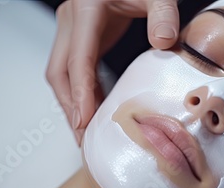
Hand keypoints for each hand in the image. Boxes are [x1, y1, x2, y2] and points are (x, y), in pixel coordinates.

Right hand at [46, 0, 179, 144]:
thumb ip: (162, 13)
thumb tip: (164, 42)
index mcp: (86, 9)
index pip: (78, 58)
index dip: (80, 93)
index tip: (84, 121)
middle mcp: (72, 20)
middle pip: (59, 72)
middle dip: (69, 106)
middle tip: (83, 137)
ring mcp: (73, 29)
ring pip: (62, 73)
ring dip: (72, 103)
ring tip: (86, 132)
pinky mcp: (81, 36)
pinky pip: (75, 70)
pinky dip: (82, 92)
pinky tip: (95, 110)